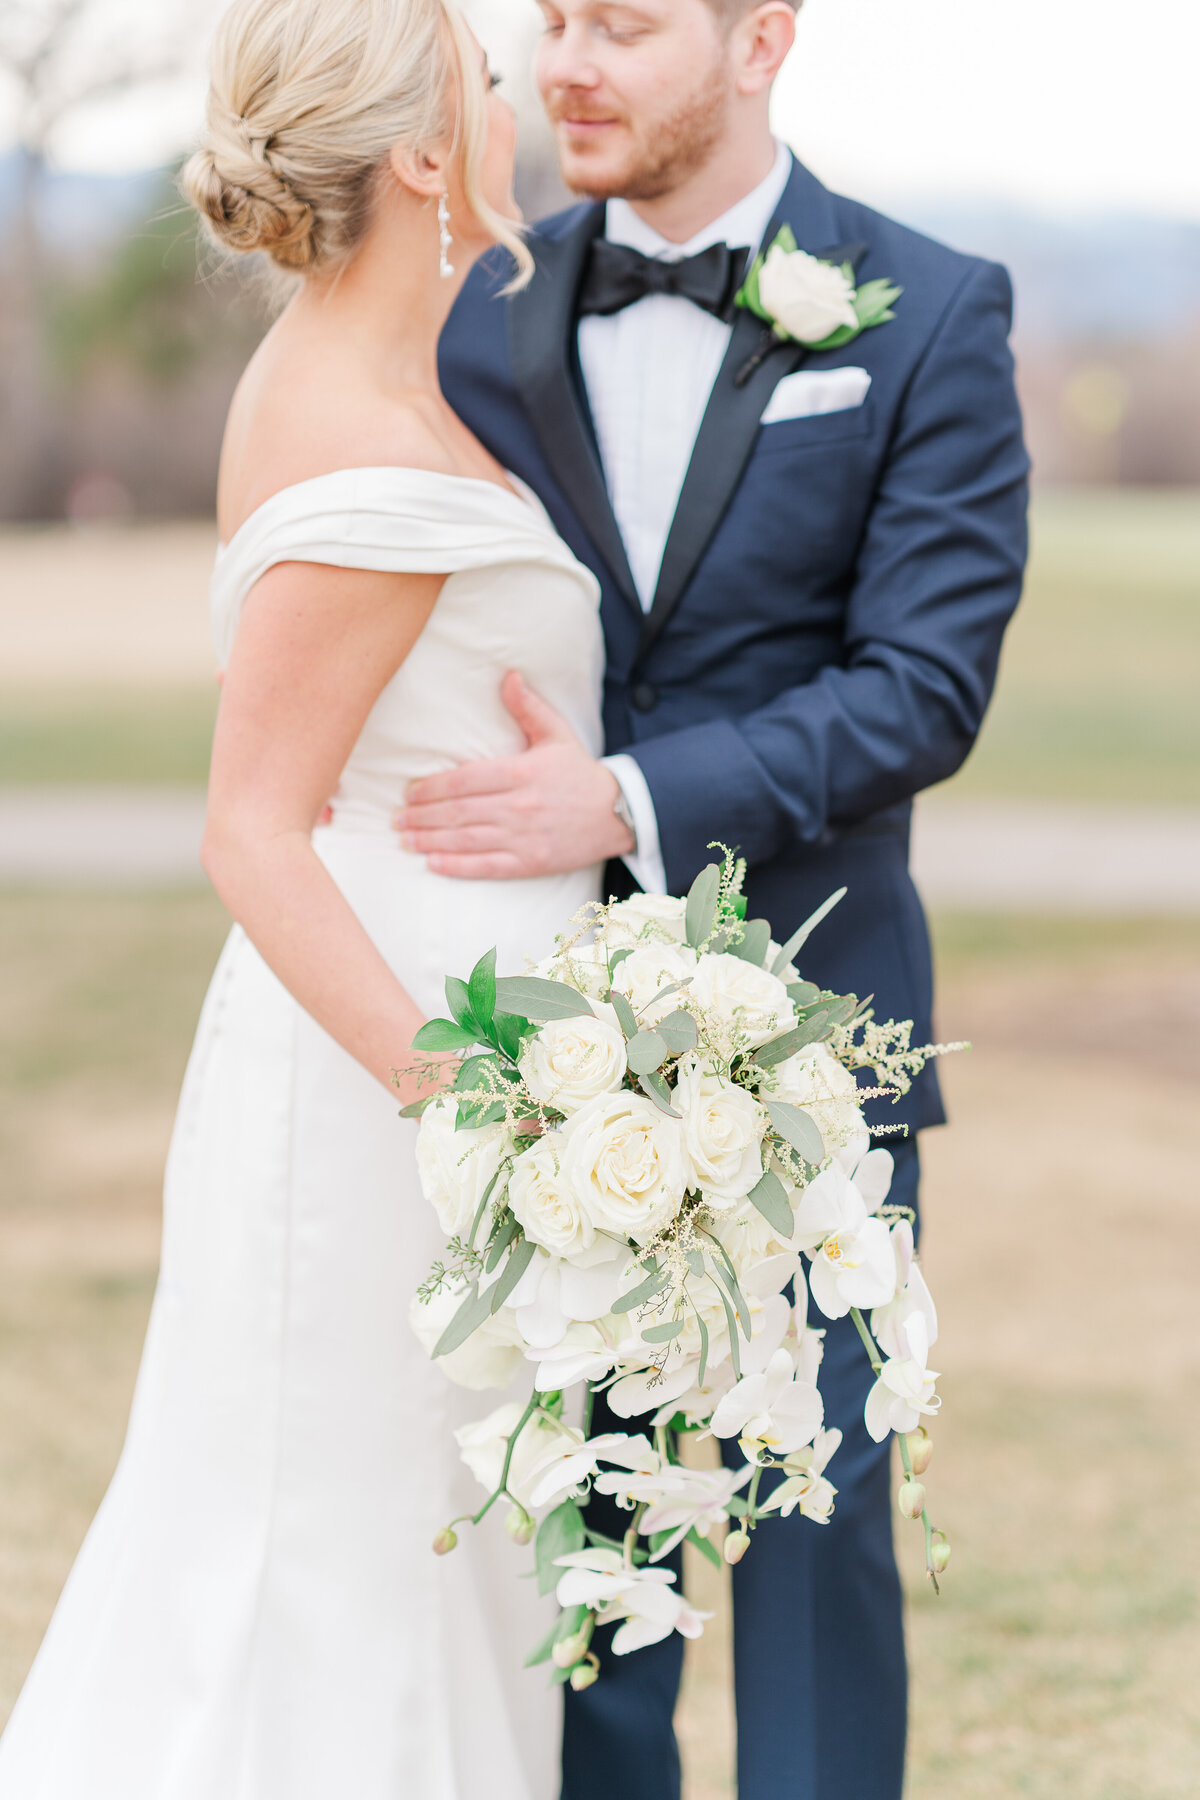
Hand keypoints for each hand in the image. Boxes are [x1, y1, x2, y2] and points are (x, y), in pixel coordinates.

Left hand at [394, 671, 634, 879]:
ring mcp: (524, 837)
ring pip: (466, 839)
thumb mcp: (556, 734)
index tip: (409, 793)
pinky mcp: (531, 862)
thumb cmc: (581, 773)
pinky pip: (487, 866)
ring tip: (405, 839)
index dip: (431, 788)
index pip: (463, 780)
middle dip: (422, 816)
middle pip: (458, 811)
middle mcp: (518, 806)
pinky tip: (433, 863)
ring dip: (431, 840)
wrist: (620, 813)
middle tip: (396, 819)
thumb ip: (527, 707)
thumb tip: (507, 675)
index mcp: (520, 772)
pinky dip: (457, 866)